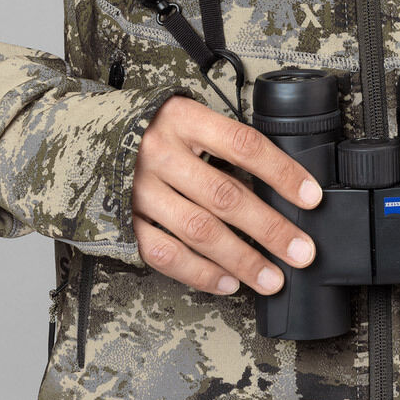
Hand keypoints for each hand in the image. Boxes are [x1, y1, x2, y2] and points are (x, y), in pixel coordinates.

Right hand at [131, 93, 323, 295]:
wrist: (88, 135)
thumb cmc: (153, 127)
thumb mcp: (189, 117)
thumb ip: (225, 143)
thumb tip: (280, 184)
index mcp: (184, 119)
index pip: (243, 145)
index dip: (281, 172)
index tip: (311, 197)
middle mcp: (160, 153)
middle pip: (224, 195)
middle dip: (269, 229)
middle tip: (301, 251)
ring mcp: (140, 189)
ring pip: (198, 230)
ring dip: (241, 259)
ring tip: (272, 278)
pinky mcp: (123, 219)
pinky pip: (165, 253)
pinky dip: (199, 273)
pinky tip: (227, 283)